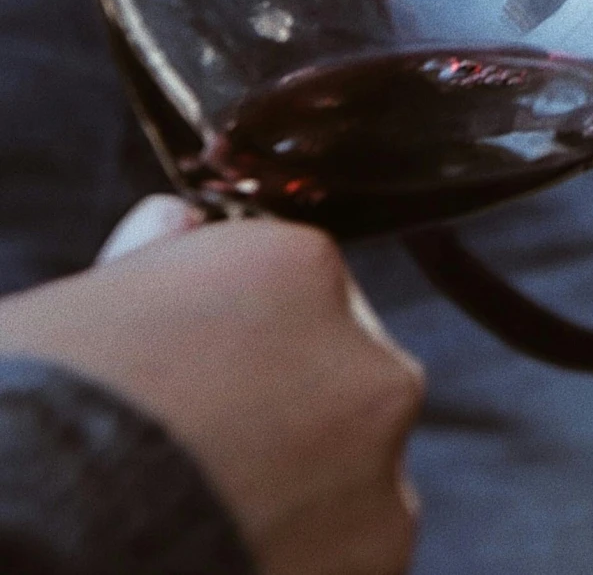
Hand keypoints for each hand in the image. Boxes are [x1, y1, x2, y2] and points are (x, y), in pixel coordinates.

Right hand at [0, 200, 422, 574]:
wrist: (41, 538)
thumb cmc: (47, 414)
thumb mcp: (86, 306)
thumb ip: (156, 258)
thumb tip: (176, 222)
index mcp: (298, 270)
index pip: (297, 290)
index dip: (241, 338)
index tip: (201, 378)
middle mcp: (366, 360)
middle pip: (337, 378)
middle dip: (285, 413)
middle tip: (207, 459)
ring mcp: (381, 470)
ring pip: (353, 472)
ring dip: (303, 492)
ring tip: (210, 516)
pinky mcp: (378, 559)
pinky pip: (351, 550)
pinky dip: (306, 556)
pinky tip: (231, 556)